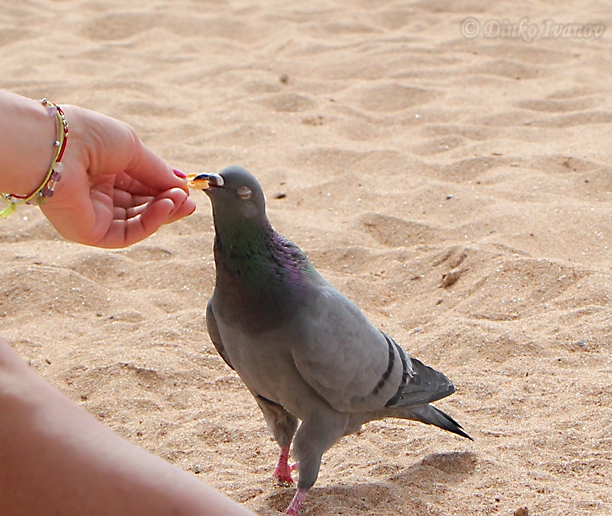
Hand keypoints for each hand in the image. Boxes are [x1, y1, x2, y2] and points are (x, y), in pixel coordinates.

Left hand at [40, 105, 195, 247]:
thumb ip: (158, 171)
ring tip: (181, 202)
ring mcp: (95, 214)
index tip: (187, 189)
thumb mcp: (133, 148)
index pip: (141, 184)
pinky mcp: (91, 232)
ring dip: (164, 212)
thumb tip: (182, 186)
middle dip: (169, 203)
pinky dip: (151, 222)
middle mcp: (99, 192)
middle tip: (190, 201)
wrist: (56, 147)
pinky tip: (166, 207)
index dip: (165, 188)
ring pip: (139, 221)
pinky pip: (128, 233)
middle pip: (142, 205)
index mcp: (104, 169)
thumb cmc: (89, 136)